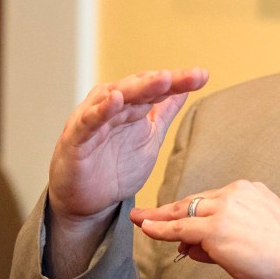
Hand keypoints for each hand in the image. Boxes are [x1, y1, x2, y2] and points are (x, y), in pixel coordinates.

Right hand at [44, 69, 208, 278]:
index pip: (158, 89)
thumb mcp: (150, 138)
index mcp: (133, 105)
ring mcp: (95, 119)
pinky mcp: (77, 137)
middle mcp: (114, 106)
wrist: (87, 202)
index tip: (203, 76)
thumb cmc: (116, 167)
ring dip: (139, 87)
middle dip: (165, 80)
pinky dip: (101, 109)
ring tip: (162, 79)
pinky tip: (116, 99)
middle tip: (188, 76)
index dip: (180, 81)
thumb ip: (165, 113)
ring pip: (117, 97)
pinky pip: (90, 120)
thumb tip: (185, 88)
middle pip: (141, 87)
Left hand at [132, 180, 279, 278]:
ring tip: (142, 220)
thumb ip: (226, 235)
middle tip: (148, 213)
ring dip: (161, 218)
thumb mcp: (259, 236)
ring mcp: (225, 209)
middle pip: (194, 201)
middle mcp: (237, 193)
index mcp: (252, 191)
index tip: (176, 211)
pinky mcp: (215, 228)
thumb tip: (195, 243)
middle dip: (168, 209)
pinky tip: (147, 227)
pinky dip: (160, 228)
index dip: (190, 208)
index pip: (212, 199)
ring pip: (184, 212)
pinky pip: (180, 228)